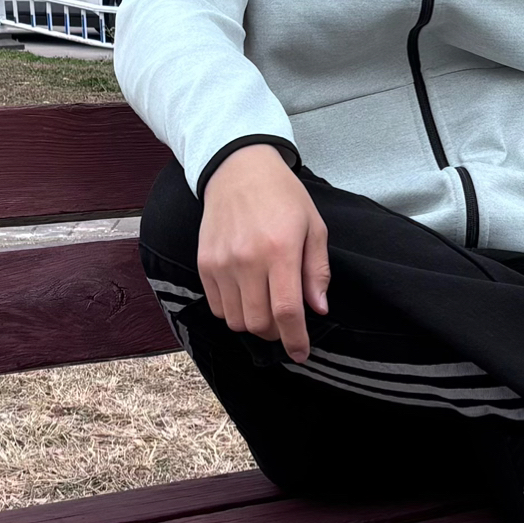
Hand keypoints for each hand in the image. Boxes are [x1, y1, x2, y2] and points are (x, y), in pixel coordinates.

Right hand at [198, 145, 329, 362]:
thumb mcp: (314, 227)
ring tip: (266, 306)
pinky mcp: (205, 263)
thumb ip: (317, 271)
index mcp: (280, 250)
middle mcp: (247, 260)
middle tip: (285, 323)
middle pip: (259, 323)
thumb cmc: (282, 196)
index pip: (287, 311)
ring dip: (254, 323)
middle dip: (276, 333)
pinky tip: (246, 294)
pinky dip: (233, 311)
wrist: (238, 169)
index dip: (295, 340)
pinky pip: (217, 307)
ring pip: (236, 320)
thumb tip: (318, 309)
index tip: (301, 353)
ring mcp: (222, 263)